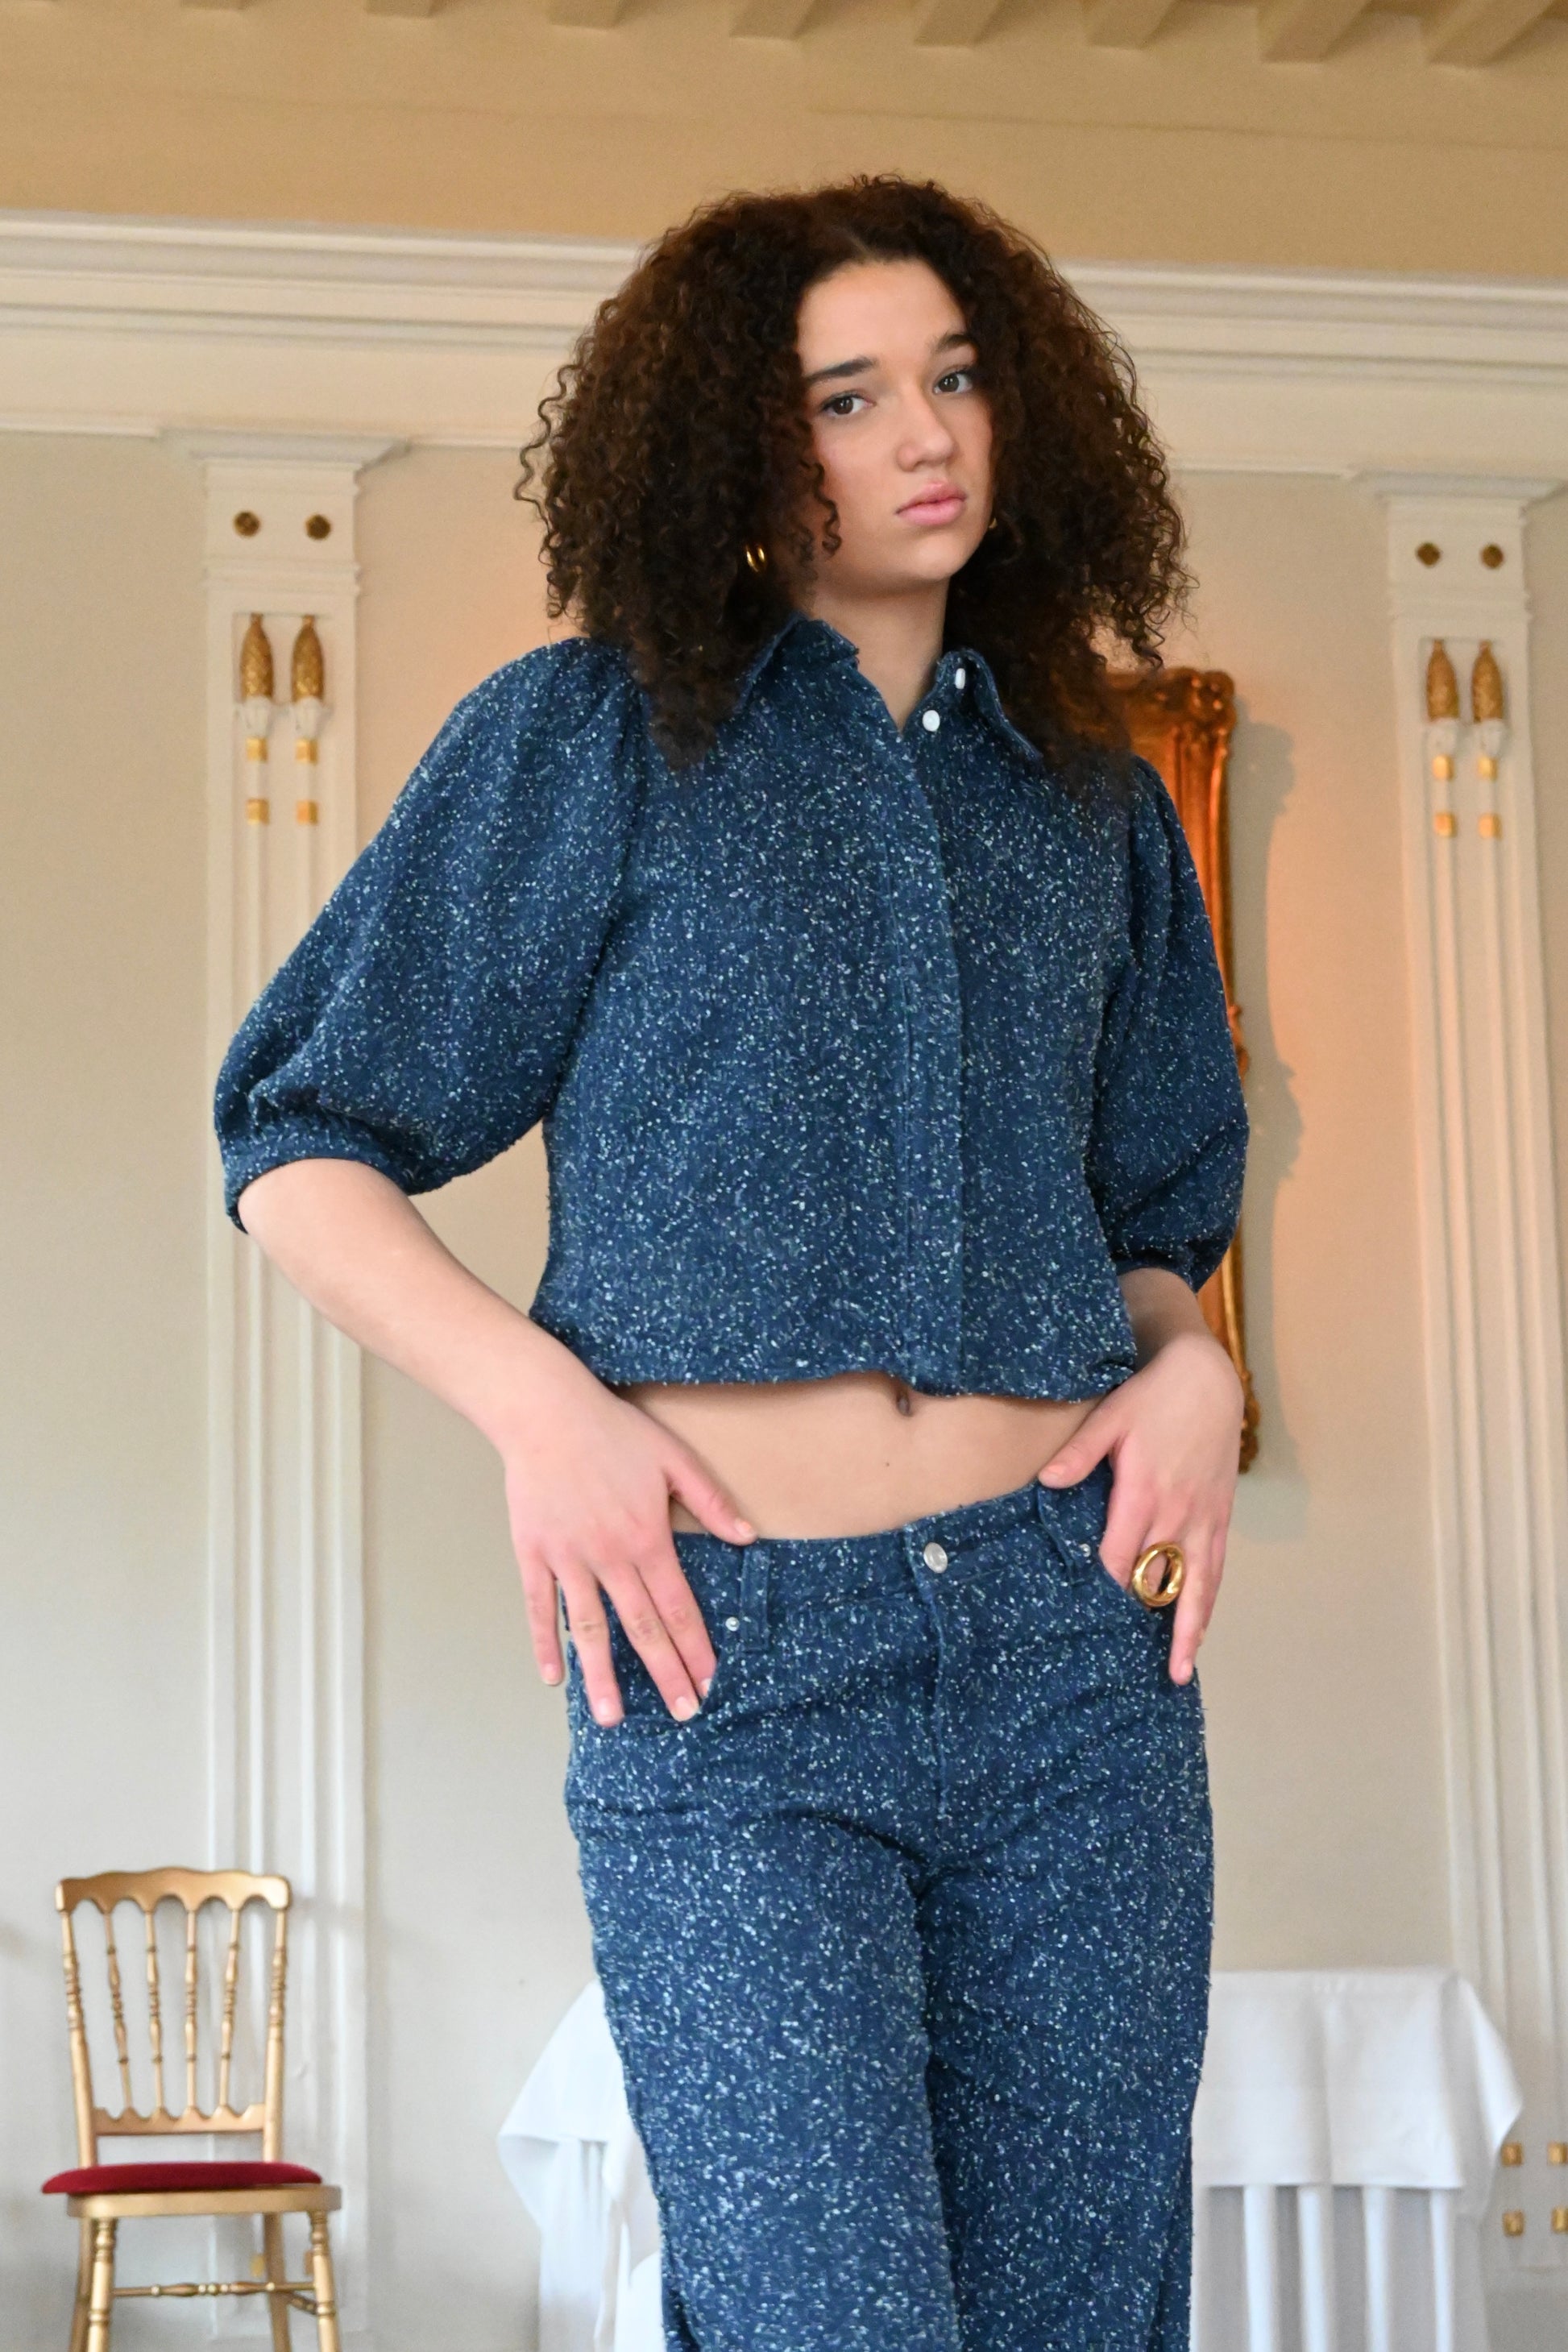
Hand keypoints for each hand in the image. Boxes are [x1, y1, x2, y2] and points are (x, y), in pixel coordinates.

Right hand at [497, 1369, 753, 1727]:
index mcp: (648, 1538)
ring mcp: (568, 1559)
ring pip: (590, 1630)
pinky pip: (540, 1607)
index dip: (696, 1649)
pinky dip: (545, 1644)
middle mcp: (609, 1557)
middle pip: (642, 1628)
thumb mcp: (674, 1457)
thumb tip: (748, 1537)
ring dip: (602, 1677)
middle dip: (665, 1674)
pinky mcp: (533, 1554)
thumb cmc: (614, 1431)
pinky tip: (554, 1678)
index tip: (710, 1684)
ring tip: (612, 1719)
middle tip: (682, 1714)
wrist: (545, 1412)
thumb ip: (712, 1500)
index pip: (679, 1608)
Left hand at [1037, 1329, 1243, 1684]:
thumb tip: (1046, 1481)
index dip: (1106, 1589)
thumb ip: (1080, 1453)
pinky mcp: (1221, 1517)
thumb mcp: (1111, 1416)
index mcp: (1144, 1492)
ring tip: (1176, 1671)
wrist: (1209, 1380)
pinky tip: (1199, 1630)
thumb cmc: (1153, 1397)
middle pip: (1159, 1580)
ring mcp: (1204, 1519)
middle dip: (1141, 1622)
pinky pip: (1217, 1570)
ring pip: (1197, 1585)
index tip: (1089, 1620)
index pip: (1121, 1555)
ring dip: (1187, 1630)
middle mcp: (1177, 1513)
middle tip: (1123, 1668)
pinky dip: (1209, 1604)